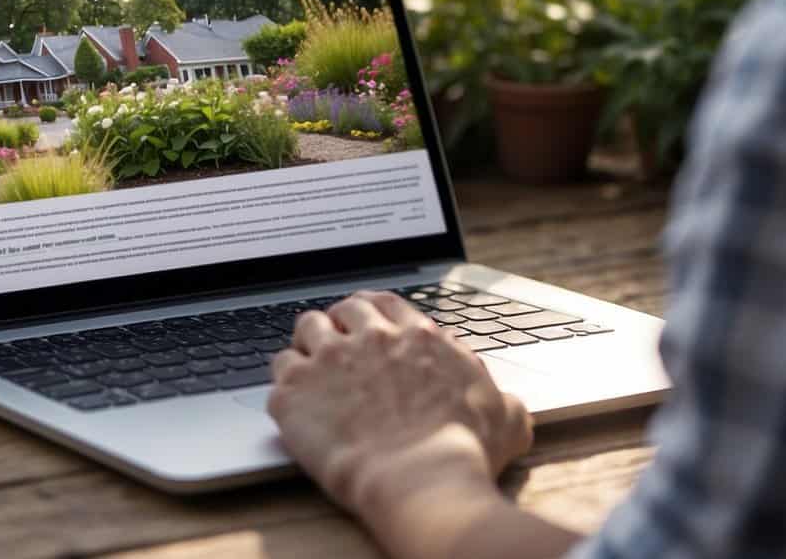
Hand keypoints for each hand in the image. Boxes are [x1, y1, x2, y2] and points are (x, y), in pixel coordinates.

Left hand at [268, 290, 533, 553]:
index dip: (371, 309)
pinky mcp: (296, 389)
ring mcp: (329, 359)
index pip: (385, 303)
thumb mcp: (506, 417)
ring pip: (306, 328)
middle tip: (335, 339)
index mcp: (418, 337)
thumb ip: (500, 398)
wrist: (419, 481)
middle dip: (338, 320)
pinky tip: (292, 396)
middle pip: (343, 309)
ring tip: (307, 361)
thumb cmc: (465, 453)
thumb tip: (503, 401)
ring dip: (307, 341)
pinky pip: (279, 368)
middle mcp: (371, 337)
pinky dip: (285, 378)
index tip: (364, 319)